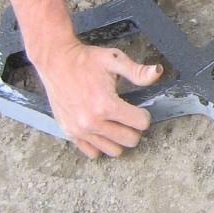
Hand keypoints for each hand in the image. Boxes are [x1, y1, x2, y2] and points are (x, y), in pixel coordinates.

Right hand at [35, 39, 162, 158]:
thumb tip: (157, 72)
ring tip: (116, 122)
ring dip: (119, 138)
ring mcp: (79, 130)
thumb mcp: (115, 59)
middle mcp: (91, 122)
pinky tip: (103, 129)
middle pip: (130, 140)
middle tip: (128, 115)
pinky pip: (92, 152)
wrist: (56, 60)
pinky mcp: (69, 132)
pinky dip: (101, 144)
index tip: (138, 108)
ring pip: (114, 150)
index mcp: (105, 105)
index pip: (140, 123)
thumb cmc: (85, 60)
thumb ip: (138, 71)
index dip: (143, 115)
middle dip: (134, 128)